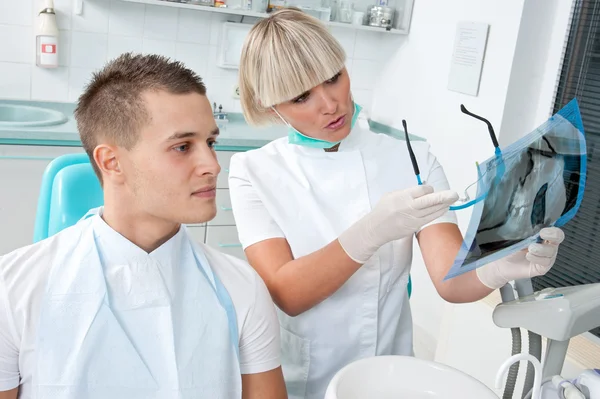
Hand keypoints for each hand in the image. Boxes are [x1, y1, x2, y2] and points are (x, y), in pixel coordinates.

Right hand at [339, 185, 458, 262]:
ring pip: (432, 210)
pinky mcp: (415, 226)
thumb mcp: (391, 195)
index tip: (429, 189)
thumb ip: (406, 193)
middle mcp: (409, 207)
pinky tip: (444, 208)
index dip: (428, 189)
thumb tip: (421, 191)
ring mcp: (413, 218)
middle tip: (454, 194)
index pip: (422, 190)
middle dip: (444, 197)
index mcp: (402, 197)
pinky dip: (438, 213)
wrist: (376, 228)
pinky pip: (430, 218)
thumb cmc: (382, 210)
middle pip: (430, 201)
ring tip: (452, 199)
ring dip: (444, 204)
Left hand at [476, 227, 565, 289]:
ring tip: (530, 248)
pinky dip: (537, 258)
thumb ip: (525, 232)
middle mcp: (547, 245)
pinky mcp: (542, 267)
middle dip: (552, 236)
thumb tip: (529, 225)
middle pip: (558, 239)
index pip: (555, 231)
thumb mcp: (516, 237)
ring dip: (541, 249)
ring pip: (551, 251)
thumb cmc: (509, 248)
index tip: (543, 231)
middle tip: (541, 235)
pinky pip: (545, 262)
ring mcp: (546, 257)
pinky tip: (528, 256)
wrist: (501, 263)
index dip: (553, 230)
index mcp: (542, 235)